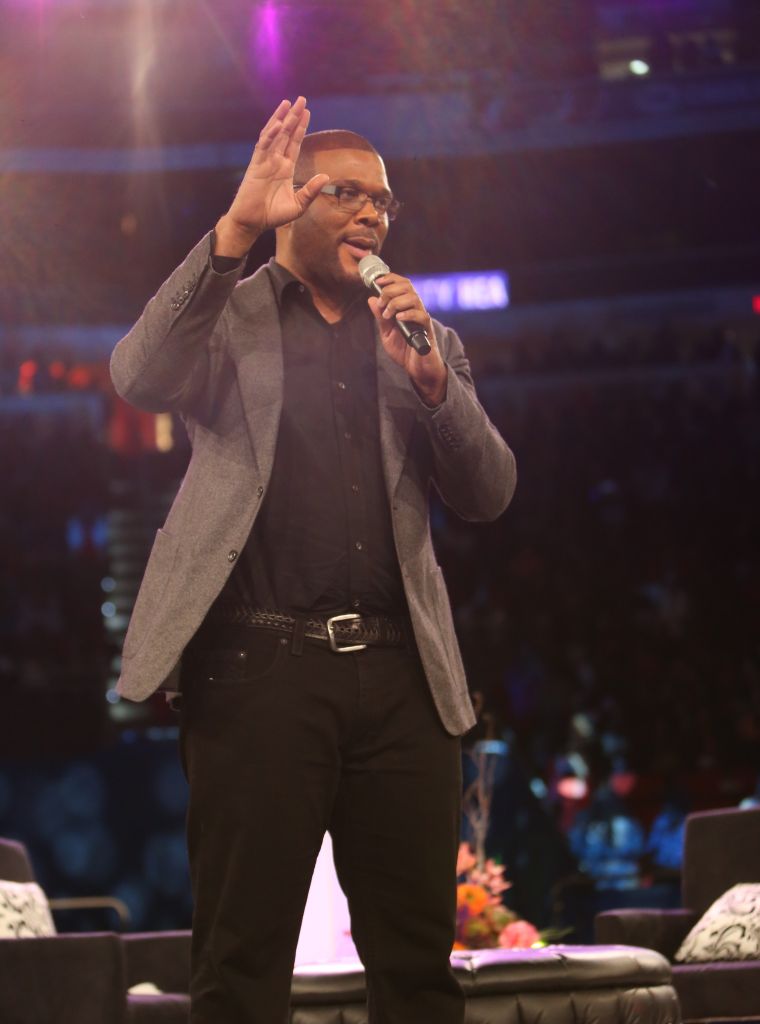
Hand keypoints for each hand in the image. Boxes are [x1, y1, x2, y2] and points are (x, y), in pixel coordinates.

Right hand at [215, 96, 328, 256]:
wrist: (253, 223)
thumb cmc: (273, 216)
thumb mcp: (298, 205)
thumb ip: (311, 190)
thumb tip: (326, 176)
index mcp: (285, 168)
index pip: (294, 143)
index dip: (300, 128)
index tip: (307, 112)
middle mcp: (275, 161)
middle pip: (286, 134)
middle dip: (293, 117)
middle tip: (302, 99)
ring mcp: (264, 161)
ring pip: (274, 135)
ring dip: (282, 119)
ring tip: (289, 103)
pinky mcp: (255, 165)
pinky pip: (263, 146)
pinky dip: (270, 134)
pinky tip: (278, 123)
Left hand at [368, 275, 447, 405]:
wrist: (418, 370)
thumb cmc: (404, 351)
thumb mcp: (387, 334)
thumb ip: (380, 318)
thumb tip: (371, 299)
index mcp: (406, 307)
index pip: (402, 284)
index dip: (390, 278)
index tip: (377, 282)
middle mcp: (416, 309)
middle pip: (408, 286)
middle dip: (390, 290)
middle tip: (381, 302)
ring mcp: (422, 319)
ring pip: (414, 298)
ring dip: (396, 302)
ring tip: (388, 314)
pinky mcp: (427, 330)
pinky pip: (421, 316)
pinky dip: (408, 314)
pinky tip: (398, 319)